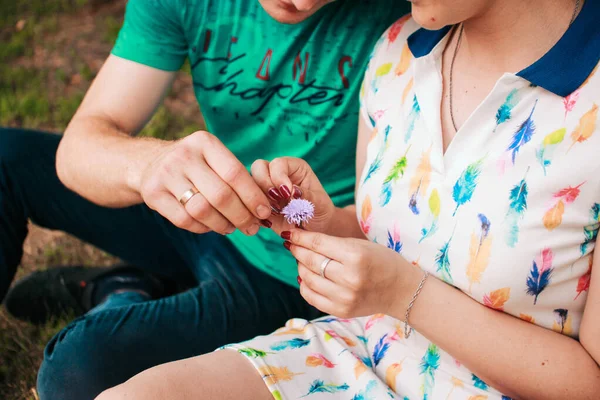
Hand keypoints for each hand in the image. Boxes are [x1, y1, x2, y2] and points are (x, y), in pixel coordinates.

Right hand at [138, 131, 271, 234]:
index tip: (264, 212)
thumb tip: (264, 208)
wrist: (149, 162)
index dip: (253, 196)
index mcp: (204, 142)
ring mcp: (165, 174)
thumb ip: (236, 177)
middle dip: (241, 216)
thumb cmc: (195, 165)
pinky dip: (203, 228)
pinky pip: (185, 220)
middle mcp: (184, 155)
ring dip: (223, 224)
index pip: (235, 173)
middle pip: (221, 195)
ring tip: (232, 228)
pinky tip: (211, 226)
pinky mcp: (153, 194)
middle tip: (252, 228)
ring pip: (202, 210)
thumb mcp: (212, 157)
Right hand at [251, 157, 335, 234]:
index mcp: (293, 167)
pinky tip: (266, 221)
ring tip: (272, 213)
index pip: (278, 163)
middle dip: (264, 185)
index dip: (279, 177)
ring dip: (258, 199)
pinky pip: (247, 204)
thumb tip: (293, 191)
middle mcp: (276, 174)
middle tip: (276, 201)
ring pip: (249, 185)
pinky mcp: (258, 203)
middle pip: (258, 168)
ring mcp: (265, 188)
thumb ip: (306, 195)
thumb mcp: (318, 202)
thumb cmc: (320, 210)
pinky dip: (253, 213)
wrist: (314, 227)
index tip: (287, 194)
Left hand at [283, 229, 423, 318]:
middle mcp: (348, 278)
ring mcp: (344, 297)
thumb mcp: (361, 245)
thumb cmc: (382, 261)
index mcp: (355, 256)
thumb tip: (302, 240)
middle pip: (310, 261)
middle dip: (297, 250)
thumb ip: (334, 243)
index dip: (300, 237)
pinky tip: (306, 277)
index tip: (289, 233)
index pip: (318, 244)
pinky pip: (311, 297)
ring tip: (302, 260)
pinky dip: (304, 285)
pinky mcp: (341, 311)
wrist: (401, 290)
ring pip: (307, 279)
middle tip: (293, 245)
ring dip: (300, 267)